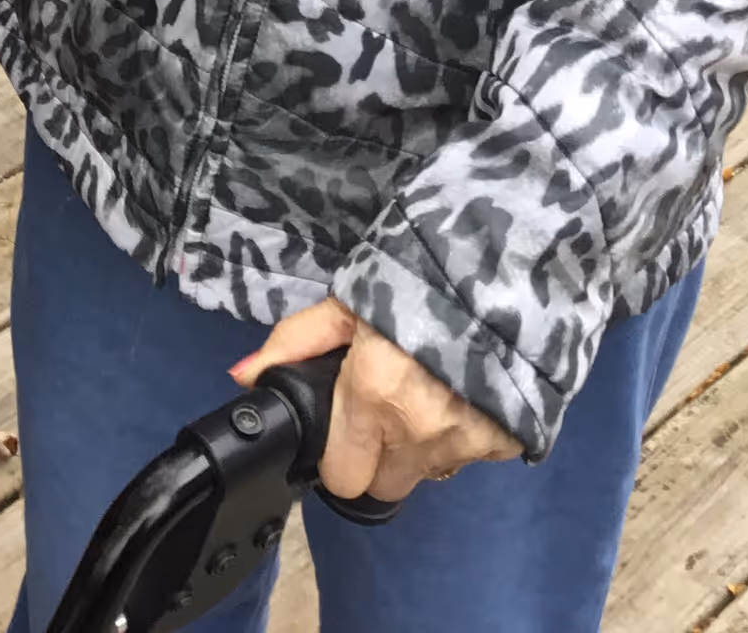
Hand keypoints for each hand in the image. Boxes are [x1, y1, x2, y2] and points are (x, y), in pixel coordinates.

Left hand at [230, 298, 521, 501]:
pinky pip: (470, 458)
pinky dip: (464, 434)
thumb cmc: (418, 275)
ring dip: (423, 444)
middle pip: (386, 484)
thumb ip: (297, 341)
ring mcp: (466, 442)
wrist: (506, 263)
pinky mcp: (505, 443)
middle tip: (388, 405)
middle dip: (380, 455)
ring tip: (431, 388)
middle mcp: (418, 432)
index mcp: (372, 395)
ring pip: (428, 472)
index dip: (341, 452)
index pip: (342, 477)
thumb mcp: (351, 300)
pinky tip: (465, 392)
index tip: (348, 424)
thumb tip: (242, 376)